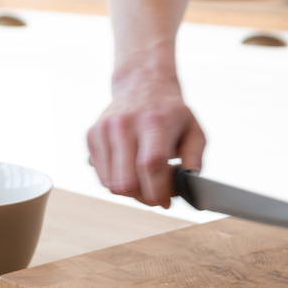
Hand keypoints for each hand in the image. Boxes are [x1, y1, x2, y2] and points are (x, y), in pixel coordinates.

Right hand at [87, 77, 205, 208]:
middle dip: (144, 198)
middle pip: (127, 181)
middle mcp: (125, 124)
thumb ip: (195, 160)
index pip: (151, 166)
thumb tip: (187, 185)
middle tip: (155, 195)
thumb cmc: (171, 114)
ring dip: (130, 193)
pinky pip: (101, 178)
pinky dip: (116, 183)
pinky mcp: (92, 135)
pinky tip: (129, 172)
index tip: (166, 203)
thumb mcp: (194, 131)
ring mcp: (104, 129)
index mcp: (154, 122)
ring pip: (111, 184)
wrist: (142, 84)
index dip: (158, 191)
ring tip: (143, 182)